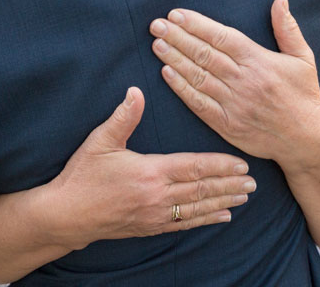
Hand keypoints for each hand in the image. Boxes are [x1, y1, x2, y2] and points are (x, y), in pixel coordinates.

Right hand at [38, 87, 254, 249]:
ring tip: (245, 197)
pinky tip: (222, 217)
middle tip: (254, 181)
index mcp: (150, 172)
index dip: (220, 165)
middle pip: (202, 189)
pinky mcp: (149, 227)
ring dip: (223, 202)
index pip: (194, 167)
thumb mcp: (100, 141)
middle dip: (229, 184)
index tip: (241, 163)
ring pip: (197, 208)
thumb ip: (123, 117)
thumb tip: (136, 91)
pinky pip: (184, 224)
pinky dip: (205, 220)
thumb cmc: (82, 176)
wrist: (66, 214)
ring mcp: (155, 215)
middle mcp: (157, 196)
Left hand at [150, 0, 319, 169]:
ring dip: (174, 59)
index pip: (221, 37)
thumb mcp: (303, 58)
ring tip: (157, 44)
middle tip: (156, 25)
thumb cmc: (304, 96)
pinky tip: (166, 74)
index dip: (196, 25)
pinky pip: (199, 104)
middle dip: (177, 37)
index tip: (176, 14)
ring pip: (198, 77)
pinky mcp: (227, 125)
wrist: (306, 140)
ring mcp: (234, 104)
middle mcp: (244, 81)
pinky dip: (181, 88)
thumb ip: (287, 28)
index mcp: (259, 61)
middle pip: (204, 54)